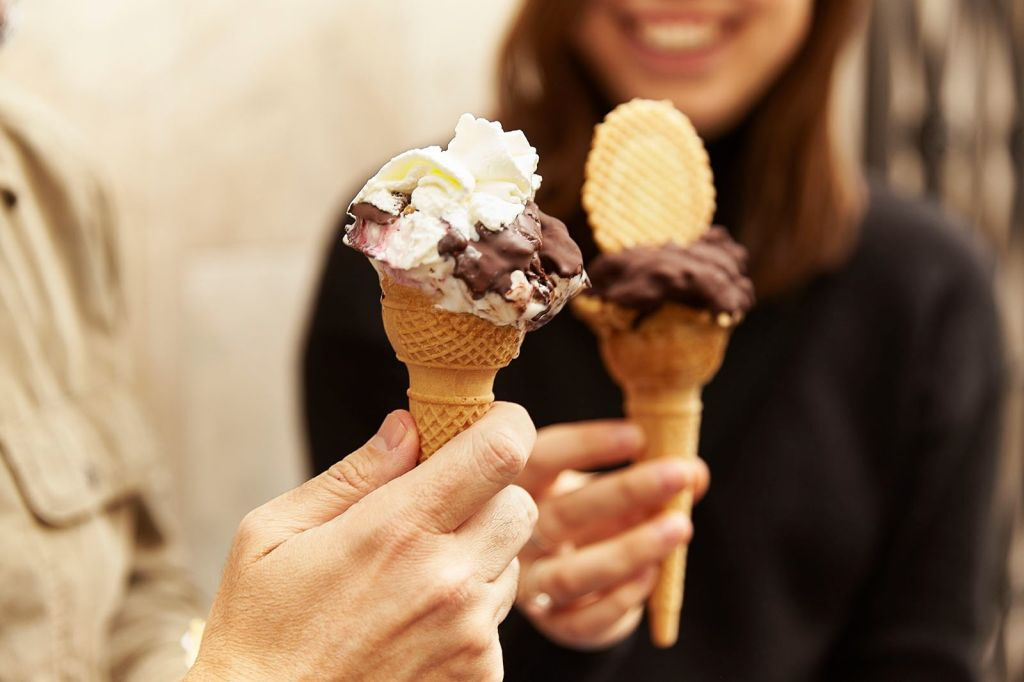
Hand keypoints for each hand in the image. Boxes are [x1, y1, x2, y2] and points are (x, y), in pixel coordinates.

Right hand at [186, 403, 537, 681]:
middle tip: (441, 507)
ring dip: (479, 555)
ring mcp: (468, 634)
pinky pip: (499, 619)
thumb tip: (408, 426)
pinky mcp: (477, 676)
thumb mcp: (276, 532)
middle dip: (490, 494)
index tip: (492, 423)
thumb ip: (354, 473)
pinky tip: (417, 623)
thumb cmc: (260, 628)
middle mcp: (446, 580)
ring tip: (415, 576)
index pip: (499, 454)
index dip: (507, 426)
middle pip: (520, 504)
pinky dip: (471, 612)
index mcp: (396, 530)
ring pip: (512, 562)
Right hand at [514, 420, 708, 649]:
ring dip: (631, 550)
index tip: (638, 436)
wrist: (564, 572)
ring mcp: (530, 585)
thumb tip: (694, 474)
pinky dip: (623, 597)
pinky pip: (584, 620)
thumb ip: (645, 474)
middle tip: (678, 473)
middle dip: (625, 492)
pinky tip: (654, 573)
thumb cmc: (586, 513)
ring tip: (679, 527)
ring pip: (571, 575)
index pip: (541, 459)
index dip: (586, 446)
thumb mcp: (605, 485)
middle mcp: (514, 537)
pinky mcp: (554, 623)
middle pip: (562, 515)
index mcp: (520, 487)